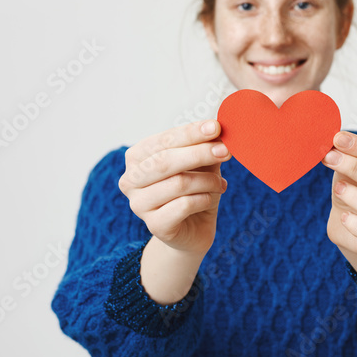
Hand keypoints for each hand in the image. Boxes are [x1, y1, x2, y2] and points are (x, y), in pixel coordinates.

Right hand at [118, 119, 230, 256]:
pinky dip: (204, 199)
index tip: (215, 127)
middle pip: (165, 161)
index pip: (163, 140)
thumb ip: (204, 146)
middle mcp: (131, 180)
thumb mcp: (200, 164)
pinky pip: (184, 205)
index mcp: (137, 157)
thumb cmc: (194, 190)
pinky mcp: (155, 226)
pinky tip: (210, 199)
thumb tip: (216, 129)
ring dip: (207, 181)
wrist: (193, 229)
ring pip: (178, 183)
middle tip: (226, 151)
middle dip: (199, 153)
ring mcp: (139, 205)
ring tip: (220, 184)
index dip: (190, 133)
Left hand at [321, 131, 356, 285]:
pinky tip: (343, 216)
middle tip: (330, 159)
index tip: (338, 139)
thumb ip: (349, 155)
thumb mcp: (353, 169)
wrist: (352, 226)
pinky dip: (356, 224)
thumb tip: (333, 138)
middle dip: (355, 168)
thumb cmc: (356, 190)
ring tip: (337, 188)